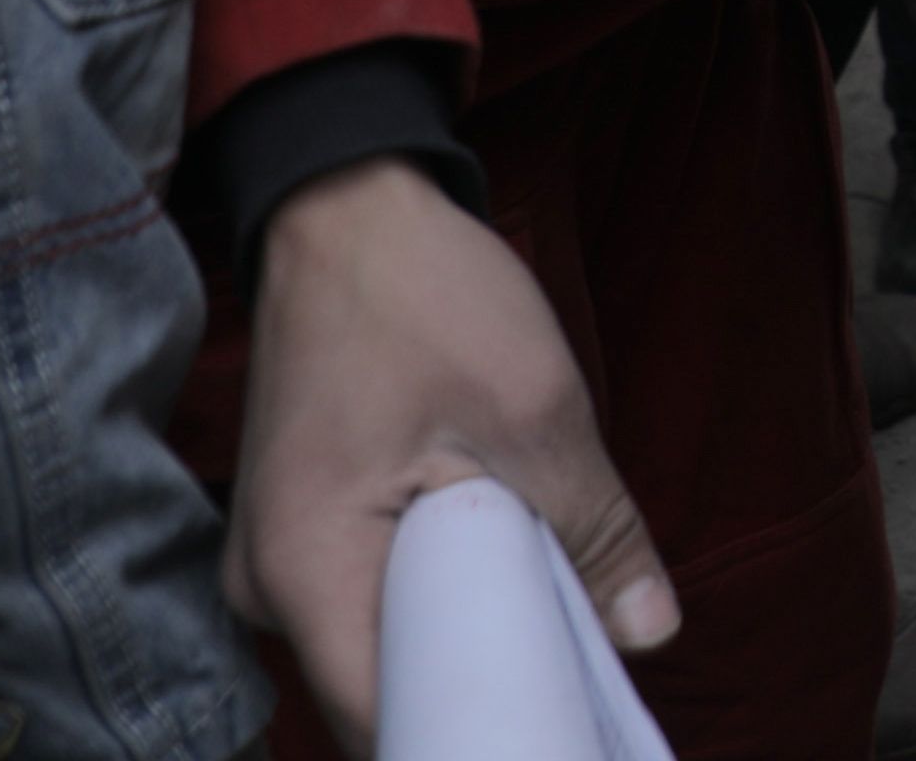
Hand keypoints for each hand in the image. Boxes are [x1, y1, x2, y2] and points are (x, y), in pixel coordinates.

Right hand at [222, 155, 673, 746]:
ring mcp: (277, 564)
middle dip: (483, 692)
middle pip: (383, 691)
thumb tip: (648, 635)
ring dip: (466, 641)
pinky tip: (511, 579)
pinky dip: (441, 599)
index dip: (478, 730)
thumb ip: (593, 533)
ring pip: (382, 644)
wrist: (347, 206)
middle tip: (578, 682)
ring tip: (557, 626)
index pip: (387, 718)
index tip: (557, 728)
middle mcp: (267, 590)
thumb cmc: (422, 296)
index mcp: (305, 573)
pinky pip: (372, 599)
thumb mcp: (535, 413)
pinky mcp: (302, 535)